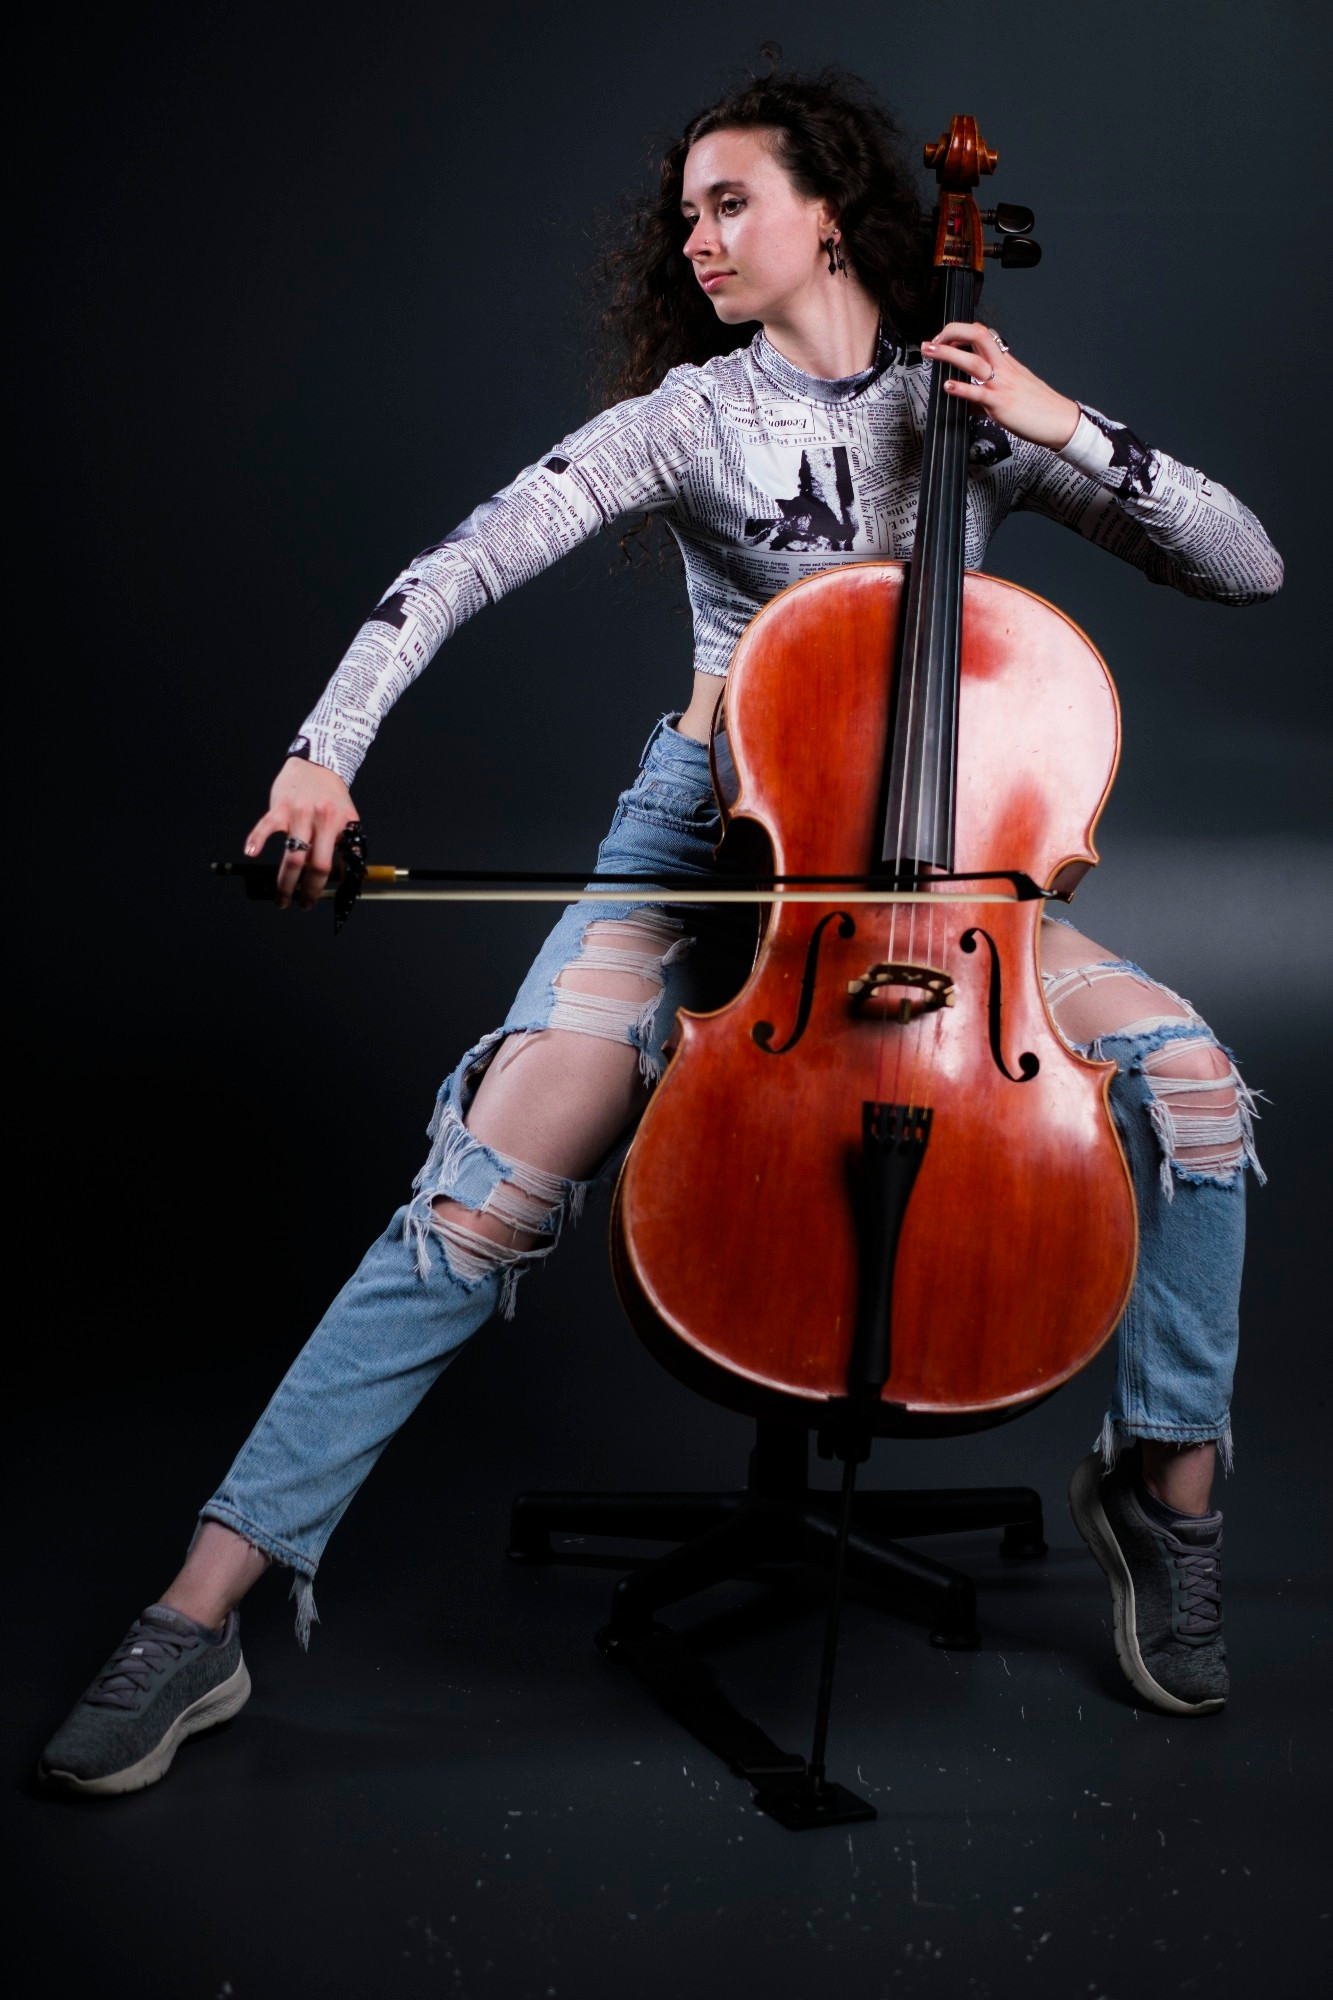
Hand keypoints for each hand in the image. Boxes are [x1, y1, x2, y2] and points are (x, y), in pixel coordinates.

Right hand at [244, 756, 357, 909]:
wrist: (318, 762)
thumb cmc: (331, 796)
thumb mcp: (347, 819)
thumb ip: (346, 845)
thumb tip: (341, 880)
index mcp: (343, 825)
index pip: (338, 864)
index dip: (327, 887)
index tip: (318, 899)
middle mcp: (323, 820)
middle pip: (316, 866)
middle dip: (308, 892)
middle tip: (301, 905)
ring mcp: (300, 814)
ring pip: (293, 855)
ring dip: (285, 882)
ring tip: (281, 898)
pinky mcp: (280, 807)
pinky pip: (266, 826)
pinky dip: (256, 840)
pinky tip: (250, 853)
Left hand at [920, 322, 1079, 450]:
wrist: (1061, 420)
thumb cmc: (1040, 407)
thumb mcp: (1015, 390)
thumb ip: (990, 390)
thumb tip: (970, 399)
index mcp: (1006, 362)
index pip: (982, 334)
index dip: (960, 332)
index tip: (944, 339)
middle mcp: (1003, 368)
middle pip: (977, 335)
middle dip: (951, 332)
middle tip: (932, 341)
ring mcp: (1001, 384)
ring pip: (973, 360)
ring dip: (947, 354)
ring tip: (930, 352)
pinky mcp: (1001, 403)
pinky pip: (977, 393)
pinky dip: (960, 388)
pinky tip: (948, 386)